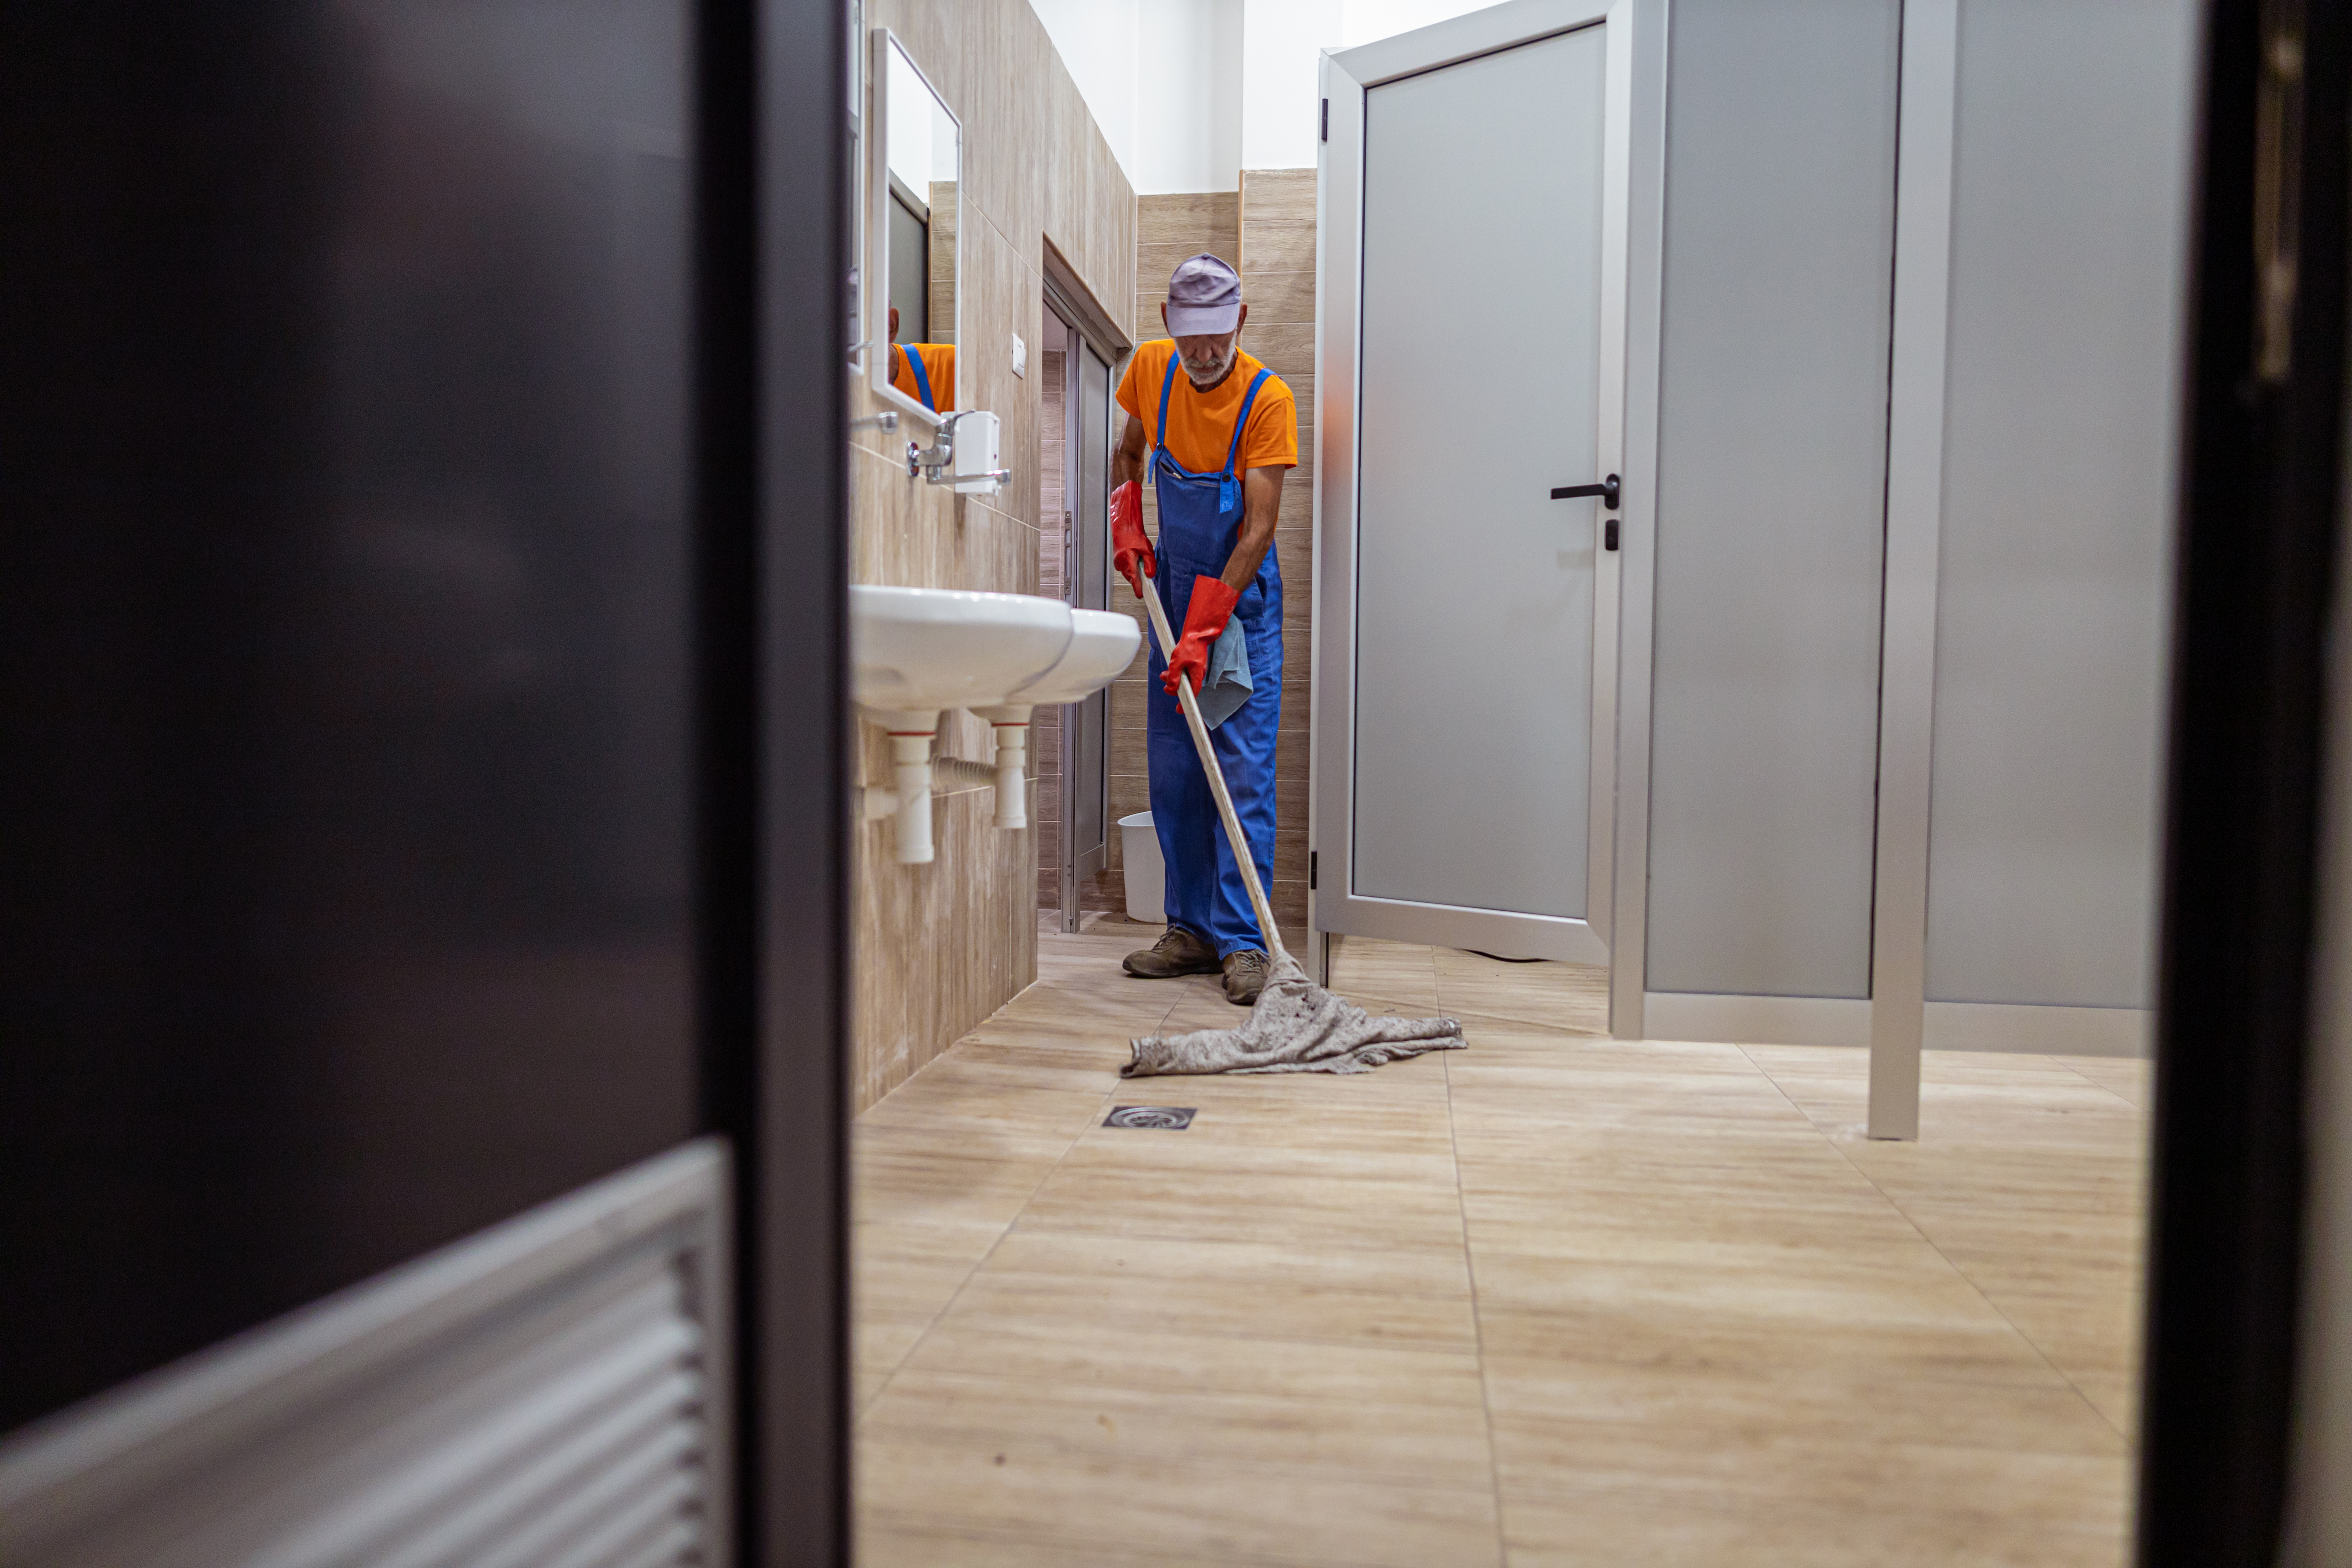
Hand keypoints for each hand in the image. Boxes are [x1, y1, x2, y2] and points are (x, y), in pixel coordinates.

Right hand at [1110, 480, 1152, 595]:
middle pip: (1131, 578)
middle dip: (1138, 579)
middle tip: (1146, 577)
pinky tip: (1135, 559)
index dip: (1138, 589)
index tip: (1141, 596)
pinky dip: (1131, 567)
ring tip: (1140, 561)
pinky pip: (1125, 568)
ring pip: (1128, 573)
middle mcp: (1121, 563)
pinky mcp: (1117, 560)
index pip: (1134, 580)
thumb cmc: (1134, 535)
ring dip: (1135, 572)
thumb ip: (1149, 564)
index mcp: (1128, 561)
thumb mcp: (1147, 549)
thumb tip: (1150, 576)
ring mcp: (1118, 562)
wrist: (1124, 525)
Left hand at [1162, 576, 1240, 698]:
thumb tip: (1171, 688)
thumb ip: (1173, 676)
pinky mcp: (1194, 666)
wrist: (1197, 634)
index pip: (1192, 694)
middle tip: (1165, 687)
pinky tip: (1170, 669)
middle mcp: (1198, 675)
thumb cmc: (1188, 646)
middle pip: (1186, 687)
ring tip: (1164, 674)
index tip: (1180, 710)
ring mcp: (1197, 670)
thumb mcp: (1177, 662)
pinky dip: (1176, 673)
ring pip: (1183, 680)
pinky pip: (1184, 674)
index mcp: (1197, 675)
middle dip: (1174, 688)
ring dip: (1173, 679)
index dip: (1185, 703)